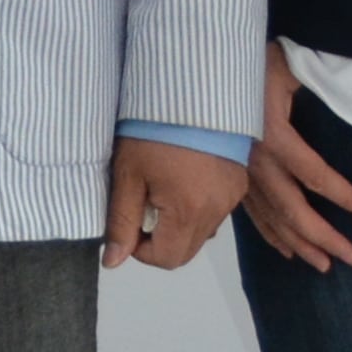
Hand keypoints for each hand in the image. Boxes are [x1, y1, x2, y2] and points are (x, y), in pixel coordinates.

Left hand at [102, 136, 242, 270]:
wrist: (192, 90)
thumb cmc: (152, 130)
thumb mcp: (128, 174)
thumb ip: (121, 221)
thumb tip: (113, 262)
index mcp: (188, 212)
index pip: (166, 258)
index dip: (141, 249)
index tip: (129, 222)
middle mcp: (216, 211)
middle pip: (186, 250)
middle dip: (159, 239)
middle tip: (143, 205)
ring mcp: (231, 197)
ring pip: (202, 233)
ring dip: (178, 224)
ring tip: (162, 189)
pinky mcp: (238, 183)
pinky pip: (215, 212)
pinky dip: (196, 208)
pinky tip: (182, 180)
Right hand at [240, 47, 351, 272]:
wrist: (198, 65)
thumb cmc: (248, 62)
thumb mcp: (288, 66)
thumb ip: (316, 83)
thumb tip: (347, 91)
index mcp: (273, 136)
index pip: (316, 176)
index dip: (346, 197)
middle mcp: (255, 162)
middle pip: (292, 209)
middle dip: (322, 237)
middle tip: (351, 258)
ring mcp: (239, 172)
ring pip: (270, 217)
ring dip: (298, 243)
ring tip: (323, 265)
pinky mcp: (230, 174)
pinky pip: (252, 212)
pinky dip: (270, 234)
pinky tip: (287, 250)